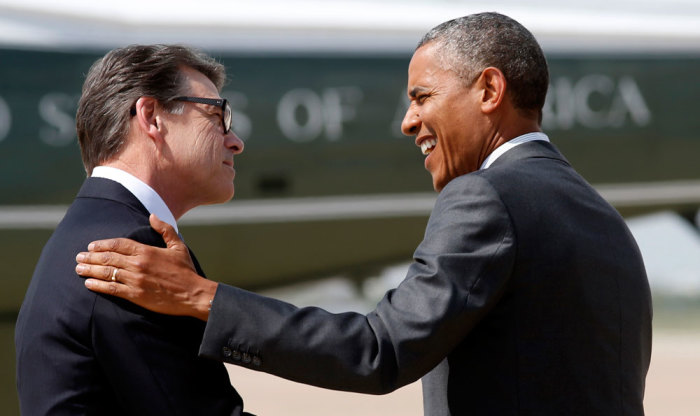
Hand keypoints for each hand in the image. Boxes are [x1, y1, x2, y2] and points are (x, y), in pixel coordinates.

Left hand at [75, 214, 217, 320]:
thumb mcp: (178, 246)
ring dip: (90, 270)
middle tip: (79, 257)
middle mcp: (138, 264)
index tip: (91, 246)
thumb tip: (152, 216)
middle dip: (91, 257)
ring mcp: (135, 280)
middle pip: (108, 258)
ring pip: (107, 273)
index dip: (103, 244)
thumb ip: (165, 230)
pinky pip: (112, 289)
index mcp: (147, 251)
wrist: (193, 294)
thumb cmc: (186, 271)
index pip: (119, 244)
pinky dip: (98, 286)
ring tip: (79, 269)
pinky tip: (89, 284)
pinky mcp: (136, 295)